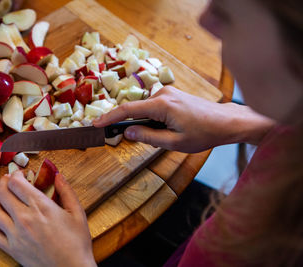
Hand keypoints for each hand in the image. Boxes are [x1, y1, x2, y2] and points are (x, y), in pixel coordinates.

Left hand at [0, 171, 95, 266]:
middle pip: (2, 193)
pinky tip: (3, 223)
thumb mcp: (78, 213)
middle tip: (8, 181)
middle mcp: (25, 218)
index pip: (16, 183)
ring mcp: (16, 235)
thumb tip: (58, 176)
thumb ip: (66, 191)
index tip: (19, 174)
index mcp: (41, 207)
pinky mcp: (12, 249)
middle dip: (3, 183)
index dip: (15, 175)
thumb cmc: (77, 243)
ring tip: (2, 200)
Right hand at [94, 86, 274, 152]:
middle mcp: (162, 93)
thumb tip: (127, 133)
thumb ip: (148, 137)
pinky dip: (152, 119)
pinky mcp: (171, 95)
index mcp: (162, 105)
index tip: (96, 124)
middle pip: (136, 109)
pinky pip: (154, 107)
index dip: (110, 117)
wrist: (226, 121)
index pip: (128, 109)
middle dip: (131, 125)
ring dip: (146, 124)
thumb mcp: (174, 142)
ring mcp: (167, 93)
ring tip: (165, 137)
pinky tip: (167, 130)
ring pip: (145, 109)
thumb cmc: (204, 133)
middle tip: (139, 141)